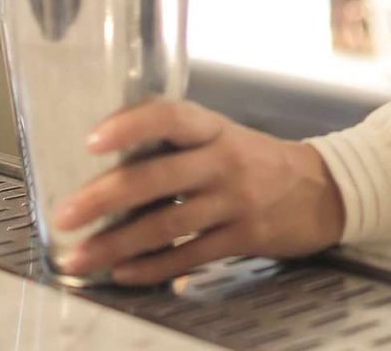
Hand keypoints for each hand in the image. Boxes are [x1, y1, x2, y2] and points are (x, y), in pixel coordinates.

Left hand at [53, 100, 344, 285]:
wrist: (324, 191)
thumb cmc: (258, 160)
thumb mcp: (223, 136)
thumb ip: (177, 144)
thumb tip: (110, 162)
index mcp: (214, 128)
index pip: (170, 116)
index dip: (130, 125)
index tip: (91, 140)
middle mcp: (223, 160)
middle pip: (157, 177)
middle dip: (104, 198)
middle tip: (65, 215)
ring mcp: (235, 201)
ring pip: (166, 225)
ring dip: (117, 244)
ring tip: (80, 257)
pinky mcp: (245, 237)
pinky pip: (190, 255)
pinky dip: (153, 267)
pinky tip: (123, 273)